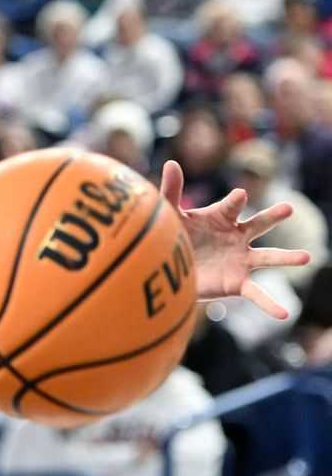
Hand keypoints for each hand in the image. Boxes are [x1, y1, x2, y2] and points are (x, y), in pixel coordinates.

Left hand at [160, 160, 309, 317]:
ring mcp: (241, 260)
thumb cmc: (176, 236)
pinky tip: (284, 314)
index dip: (235, 201)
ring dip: (286, 257)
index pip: (231, 206)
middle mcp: (237, 237)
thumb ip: (172, 190)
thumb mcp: (171, 214)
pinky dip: (270, 304)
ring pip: (268, 257)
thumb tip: (170, 161)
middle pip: (258, 224)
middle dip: (272, 217)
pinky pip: (257, 294)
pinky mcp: (237, 283)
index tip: (240, 195)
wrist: (171, 270)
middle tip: (288, 208)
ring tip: (307, 257)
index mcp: (222, 218)